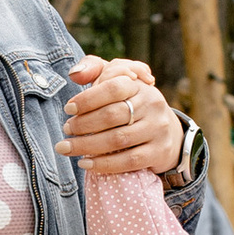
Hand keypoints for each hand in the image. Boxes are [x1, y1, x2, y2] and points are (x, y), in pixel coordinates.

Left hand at [60, 54, 184, 178]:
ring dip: (87, 146)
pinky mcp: (159, 152)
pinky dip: (104, 164)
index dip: (88, 98)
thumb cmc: (132, 105)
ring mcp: (158, 129)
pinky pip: (129, 161)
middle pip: (112, 115)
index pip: (113, 87)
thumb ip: (95, 70)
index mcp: (139, 86)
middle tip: (66, 130)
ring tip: (67, 148)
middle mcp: (152, 105)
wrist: (167, 133)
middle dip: (83, 124)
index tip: (68, 109)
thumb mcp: (118, 82)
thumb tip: (75, 74)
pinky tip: (86, 164)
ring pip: (118, 139)